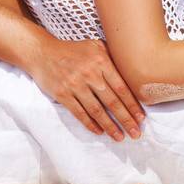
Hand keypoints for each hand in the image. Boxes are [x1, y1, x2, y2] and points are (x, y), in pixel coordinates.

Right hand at [25, 36, 145, 140]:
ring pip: (97, 110)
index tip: (141, 117)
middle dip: (126, 119)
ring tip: (119, 137)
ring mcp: (75, 85)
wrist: (43, 53)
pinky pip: (79, 113)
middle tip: (136, 133)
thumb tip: (133, 73)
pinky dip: (90, 124)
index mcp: (101, 61)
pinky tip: (100, 132)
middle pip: (112, 101)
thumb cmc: (73, 51)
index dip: (132, 104)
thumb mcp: (96, 46)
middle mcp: (90, 73)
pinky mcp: (62, 94)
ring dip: (110, 126)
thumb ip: (113, 58)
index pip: (121, 87)